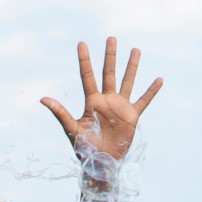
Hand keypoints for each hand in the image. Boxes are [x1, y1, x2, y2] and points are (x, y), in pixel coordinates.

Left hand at [40, 37, 161, 165]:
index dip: (84, 60)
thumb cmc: (84, 148)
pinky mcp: (132, 116)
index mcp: (91, 101)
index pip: (87, 76)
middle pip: (108, 73)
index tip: (81, 43)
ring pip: (127, 81)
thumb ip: (60, 112)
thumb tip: (42, 99)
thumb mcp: (71, 129)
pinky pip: (144, 101)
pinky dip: (151, 91)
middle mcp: (106, 100)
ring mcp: (120, 107)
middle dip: (110, 56)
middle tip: (111, 38)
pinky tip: (159, 79)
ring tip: (136, 50)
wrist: (101, 163)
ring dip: (131, 66)